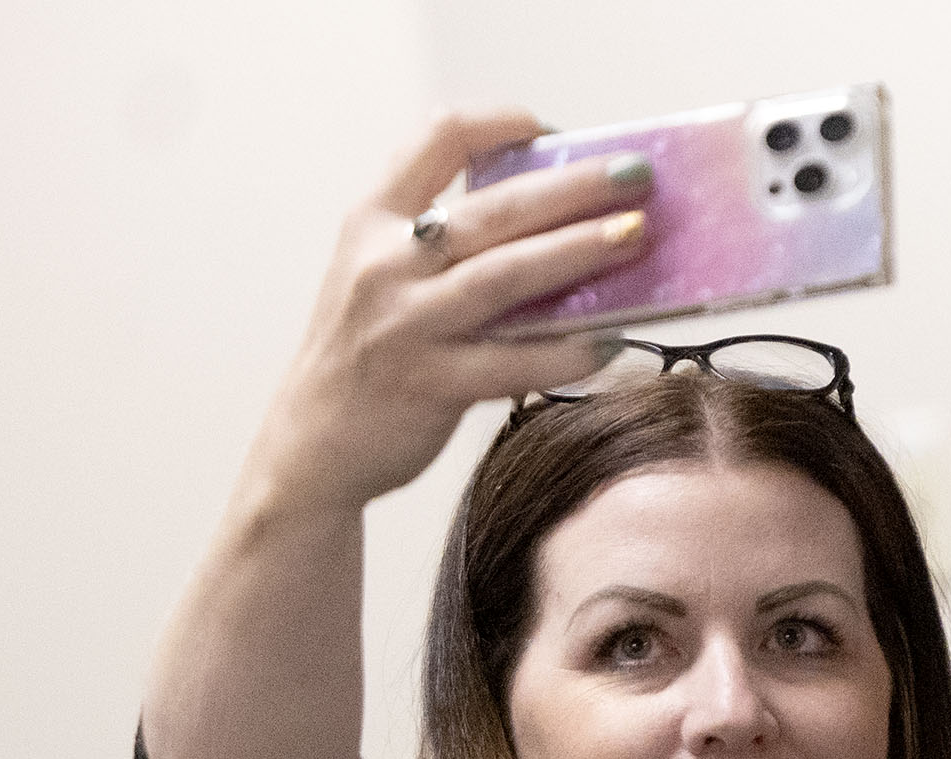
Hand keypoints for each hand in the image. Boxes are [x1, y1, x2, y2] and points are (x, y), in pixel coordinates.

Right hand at [241, 109, 652, 519]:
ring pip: (504, 275)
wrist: (314, 443)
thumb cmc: (368, 352)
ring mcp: (407, 324)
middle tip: (634, 176)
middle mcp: (386, 263)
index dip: (497, 123)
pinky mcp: (432, 385)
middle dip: (570, 187)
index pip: (433, 139)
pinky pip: (514, 363)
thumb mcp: (382, 274)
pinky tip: (614, 342)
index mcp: (374, 221)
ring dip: (577, 251)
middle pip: (491, 208)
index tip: (551, 130)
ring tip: (637, 236)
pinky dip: (567, 353)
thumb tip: (551, 215)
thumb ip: (442, 240)